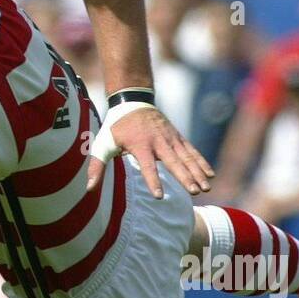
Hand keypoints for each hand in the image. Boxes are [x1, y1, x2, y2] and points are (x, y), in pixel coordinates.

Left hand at [86, 104, 213, 198]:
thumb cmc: (116, 127)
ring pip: (186, 157)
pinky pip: (191, 151)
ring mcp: (170, 138)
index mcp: (139, 145)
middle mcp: (158, 142)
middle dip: (185, 177)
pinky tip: (209, 174)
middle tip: (195, 191)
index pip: (147, 166)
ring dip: (197, 172)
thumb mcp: (103, 144)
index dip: (153, 181)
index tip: (159, 196)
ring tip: (206, 188)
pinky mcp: (177, 137)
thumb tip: (89, 188)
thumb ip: (96, 166)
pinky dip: (201, 162)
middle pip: (173, 162)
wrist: (132, 101)